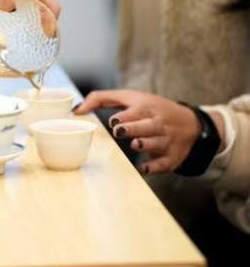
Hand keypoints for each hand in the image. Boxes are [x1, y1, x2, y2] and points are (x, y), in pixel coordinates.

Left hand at [76, 89, 211, 174]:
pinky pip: (163, 164)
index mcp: (147, 108)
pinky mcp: (172, 158)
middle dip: (134, 129)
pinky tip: (141, 169)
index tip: (114, 121)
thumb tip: (76, 110)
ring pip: (156, 144)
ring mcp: (167, 141)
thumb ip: (101, 99)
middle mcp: (158, 124)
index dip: (124, 117)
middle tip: (119, 131)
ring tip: (135, 144)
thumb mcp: (130, 97)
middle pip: (147, 126)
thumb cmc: (150, 108)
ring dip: (145, 145)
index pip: (136, 111)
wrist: (191, 123)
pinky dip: (153, 168)